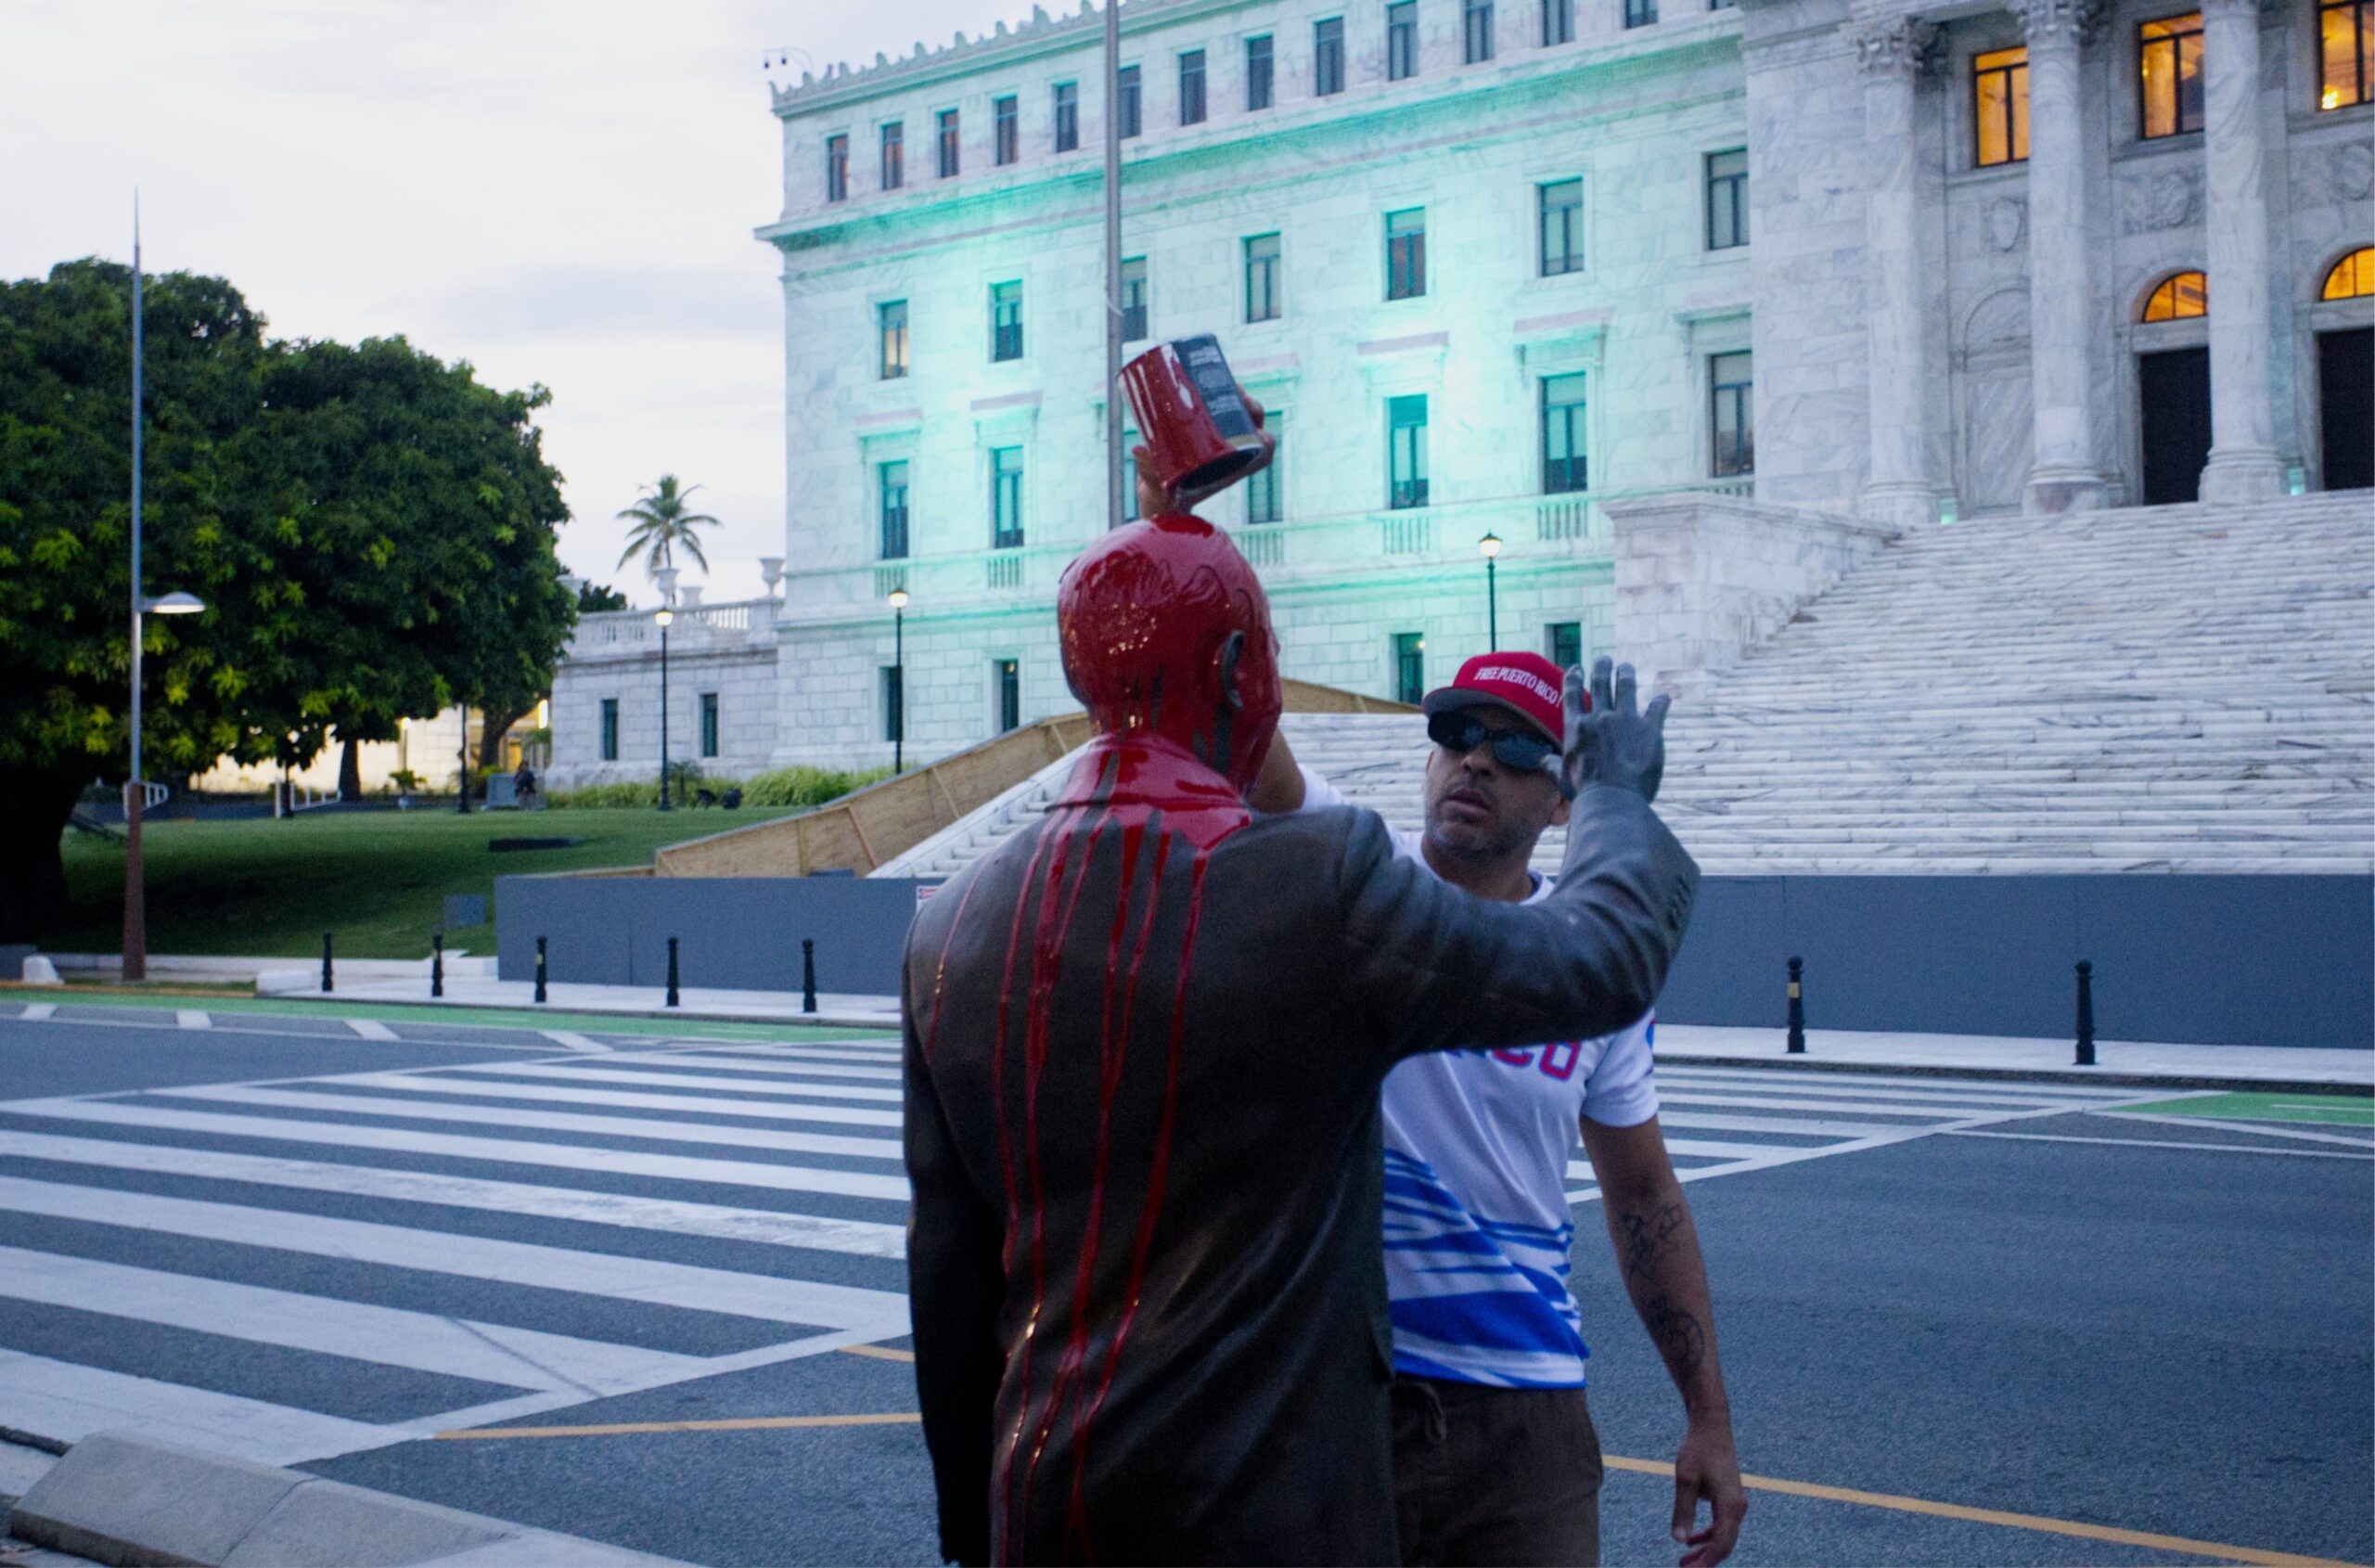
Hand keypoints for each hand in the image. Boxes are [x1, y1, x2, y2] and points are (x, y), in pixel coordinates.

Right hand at [1133, 390, 1275, 517]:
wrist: (1156, 499)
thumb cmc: (1163, 501)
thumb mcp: (1157, 489)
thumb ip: (1149, 473)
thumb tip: (1138, 448)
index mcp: (1230, 471)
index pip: (1262, 456)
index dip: (1265, 441)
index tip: (1259, 431)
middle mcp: (1229, 455)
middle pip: (1252, 428)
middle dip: (1250, 408)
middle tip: (1239, 393)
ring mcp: (1217, 441)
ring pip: (1238, 415)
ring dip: (1236, 397)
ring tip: (1228, 381)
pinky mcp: (1202, 431)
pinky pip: (1218, 409)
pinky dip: (1218, 393)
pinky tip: (1211, 379)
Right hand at [1562, 656, 1670, 803]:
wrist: (1612, 799)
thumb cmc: (1584, 792)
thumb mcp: (1563, 778)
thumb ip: (1552, 765)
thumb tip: (1542, 761)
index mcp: (1576, 727)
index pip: (1572, 693)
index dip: (1573, 677)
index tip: (1577, 668)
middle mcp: (1599, 717)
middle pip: (1600, 683)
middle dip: (1602, 668)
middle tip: (1604, 659)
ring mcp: (1625, 720)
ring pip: (1625, 686)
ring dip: (1626, 674)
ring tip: (1626, 668)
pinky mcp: (1649, 729)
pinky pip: (1657, 709)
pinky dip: (1661, 702)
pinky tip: (1664, 698)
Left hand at [1670, 1415, 1746, 1566]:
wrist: (1711, 1427)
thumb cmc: (1698, 1450)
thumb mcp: (1685, 1479)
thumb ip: (1683, 1510)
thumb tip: (1679, 1540)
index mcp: (1730, 1506)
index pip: (1721, 1544)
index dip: (1706, 1562)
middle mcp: (1737, 1508)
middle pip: (1724, 1545)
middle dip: (1705, 1560)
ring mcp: (1735, 1504)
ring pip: (1722, 1537)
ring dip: (1705, 1550)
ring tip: (1683, 1561)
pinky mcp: (1729, 1499)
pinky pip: (1721, 1526)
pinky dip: (1707, 1535)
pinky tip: (1690, 1541)